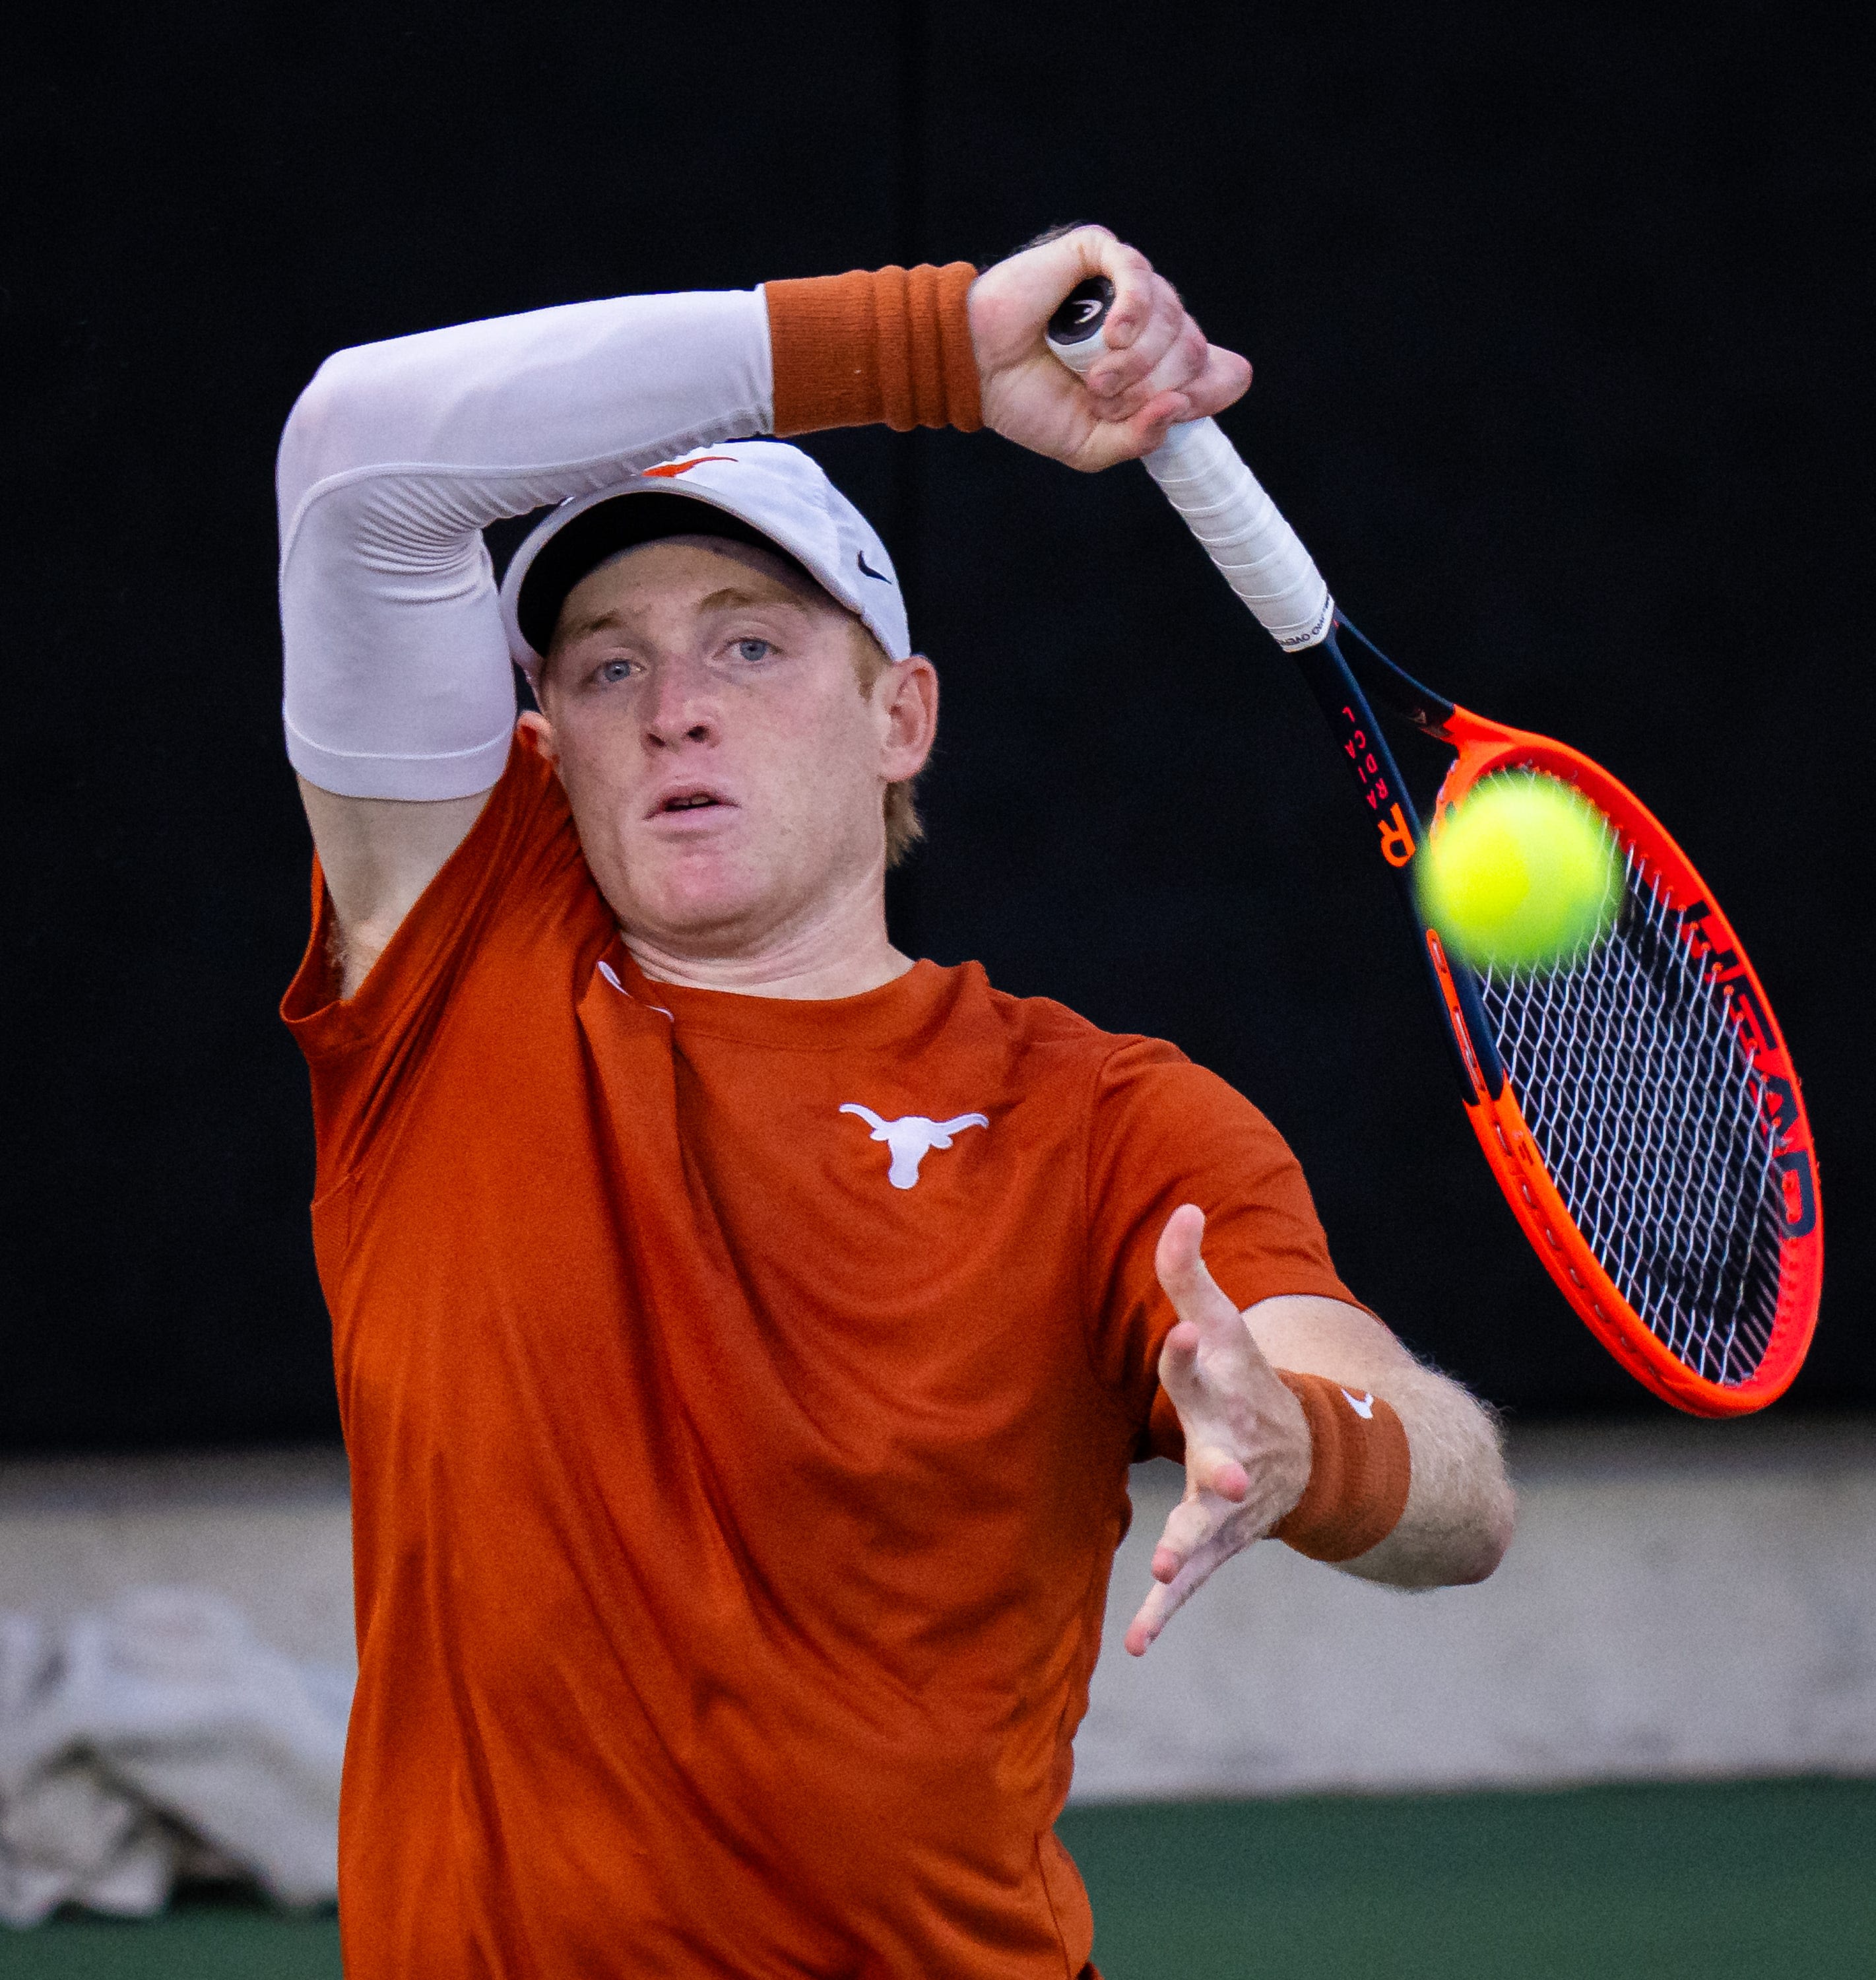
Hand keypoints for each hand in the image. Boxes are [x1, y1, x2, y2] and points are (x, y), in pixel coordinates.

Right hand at [967, 226, 1251, 472]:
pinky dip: (1134, 309)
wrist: (974, 370)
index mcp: (1155, 366)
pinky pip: (1139, 273)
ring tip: (1093, 379)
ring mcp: (1126, 287)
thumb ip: (1140, 438)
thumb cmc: (1028, 402)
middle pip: (1195, 349)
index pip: (1220, 370)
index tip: (1174, 409)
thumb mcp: (1090, 444)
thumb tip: (1178, 405)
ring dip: (1136, 362)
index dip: (1209, 393)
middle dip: (1153, 386)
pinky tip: (1114, 335)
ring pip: (1171, 316)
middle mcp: (1151, 324)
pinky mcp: (1098, 255)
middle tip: (1104, 399)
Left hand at [1126, 1204, 1312, 1655]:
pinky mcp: (1215, 1544)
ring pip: (1209, 1531)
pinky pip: (1189, 1583)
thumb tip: (1182, 1209)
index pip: (1204, 1364)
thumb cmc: (1249, 1379)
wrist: (1316, 1458)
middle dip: (1221, 1469)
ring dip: (1188, 1548)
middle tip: (1221, 1475)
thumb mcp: (1226, 1322)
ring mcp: (1228, 1504)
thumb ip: (1191, 1271)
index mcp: (1228, 1392)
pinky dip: (1164, 1612)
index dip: (1192, 1347)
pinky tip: (1136, 1643)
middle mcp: (1232, 1450)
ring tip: (1164, 1564)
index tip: (1191, 1327)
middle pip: (1223, 1460)